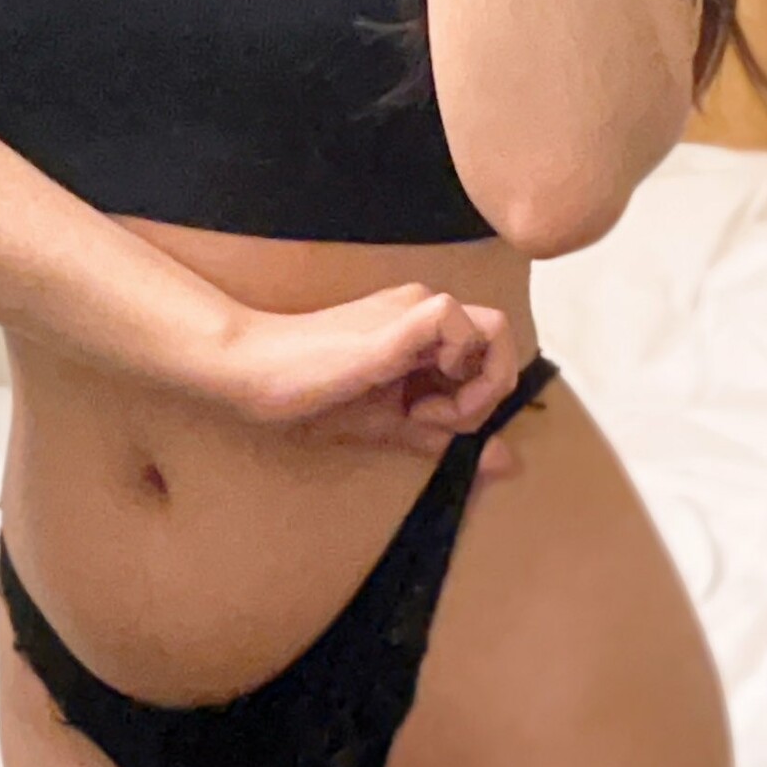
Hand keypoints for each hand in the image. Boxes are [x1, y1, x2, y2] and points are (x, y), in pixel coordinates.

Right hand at [202, 283, 519, 461]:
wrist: (254, 372)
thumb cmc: (309, 394)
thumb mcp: (390, 425)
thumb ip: (447, 438)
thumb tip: (512, 462)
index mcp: (421, 326)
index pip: (490, 348)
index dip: (481, 394)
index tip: (432, 423)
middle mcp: (423, 304)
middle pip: (500, 338)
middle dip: (484, 393)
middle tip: (430, 421)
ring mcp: (411, 308)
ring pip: (492, 330)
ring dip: (473, 387)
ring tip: (419, 415)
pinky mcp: (396, 322)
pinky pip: (456, 322)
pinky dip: (454, 372)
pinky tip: (415, 405)